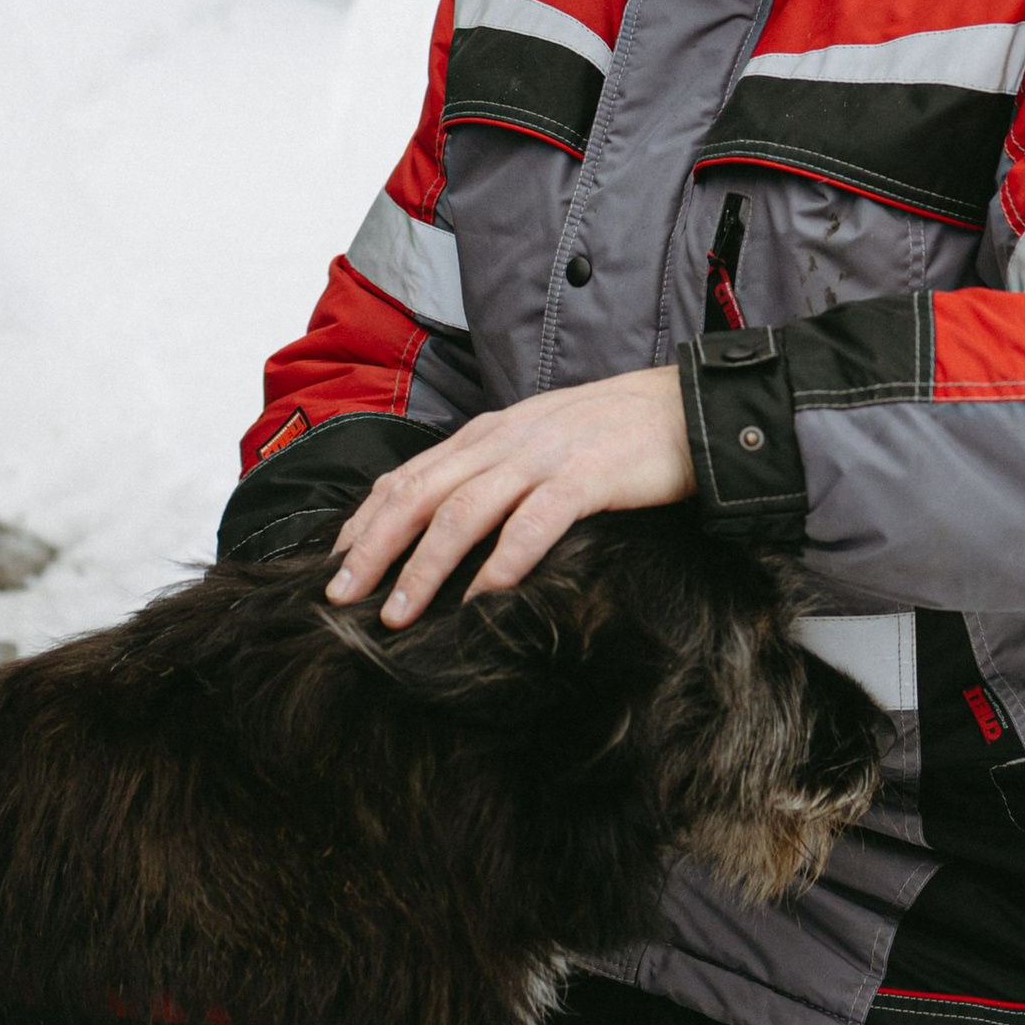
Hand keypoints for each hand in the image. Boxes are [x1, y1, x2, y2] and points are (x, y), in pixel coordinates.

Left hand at [326, 366, 693, 626]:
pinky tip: (481, 600)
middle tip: (341, 598)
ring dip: (424, 567)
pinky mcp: (586, 477)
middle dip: (373, 548)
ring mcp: (543, 457)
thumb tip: (451, 523)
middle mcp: (505, 440)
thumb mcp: (541, 444)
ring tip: (398, 615)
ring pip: (463, 512)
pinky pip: (532, 524)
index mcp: (489, 433)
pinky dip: (502, 563)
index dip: (366, 521)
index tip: (336, 564)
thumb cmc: (616, 437)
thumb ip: (496, 472)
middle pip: (419, 494)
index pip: (409, 475)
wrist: (688, 410)